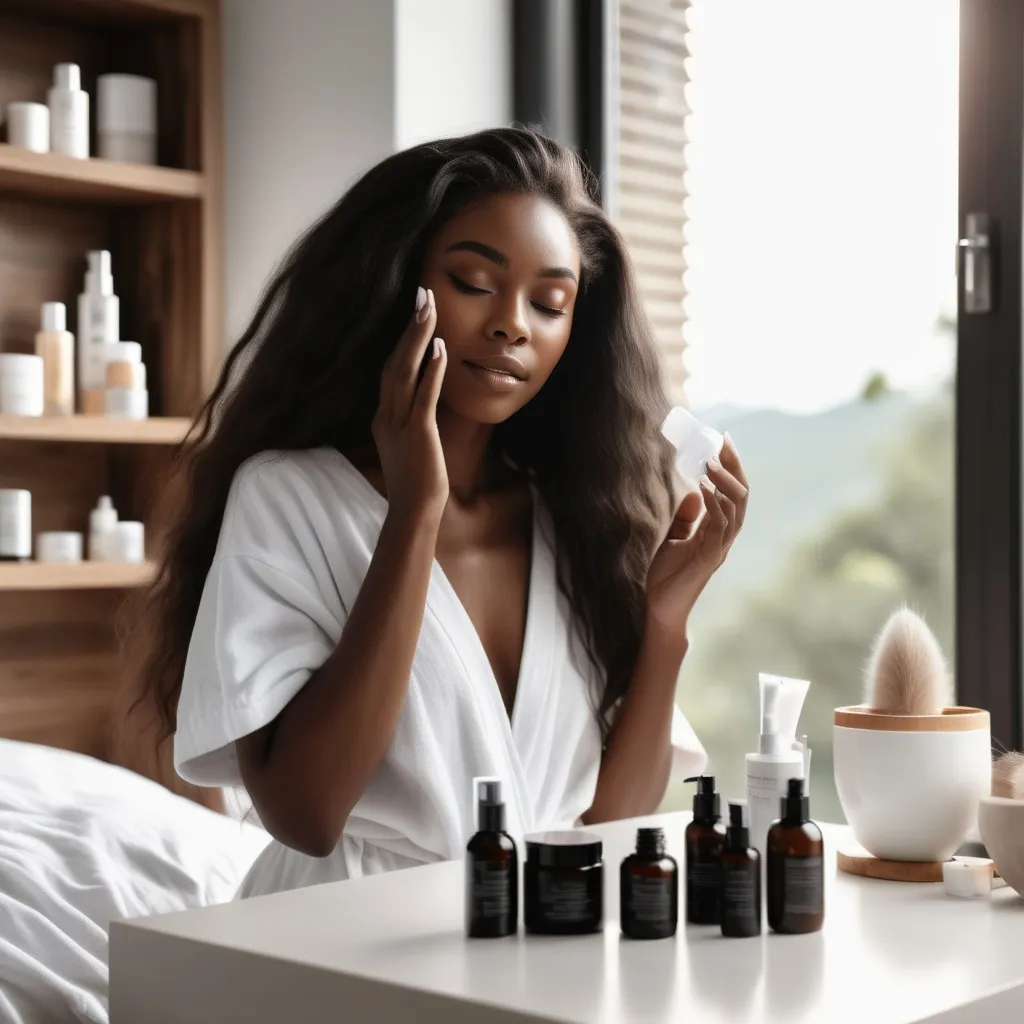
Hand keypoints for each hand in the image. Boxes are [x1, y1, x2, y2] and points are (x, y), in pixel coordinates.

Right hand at [372, 286, 448, 520]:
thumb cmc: (417, 482)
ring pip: (404, 372)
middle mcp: (386, 415)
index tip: (415, 310)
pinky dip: (431, 372)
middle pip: (394, 361)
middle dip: (408, 326)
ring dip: (417, 338)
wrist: (414, 512)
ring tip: (428, 308)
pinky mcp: (418, 436)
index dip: (402, 338)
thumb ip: (413, 418)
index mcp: (384, 416)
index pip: (392, 368)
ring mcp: (399, 425)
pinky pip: (423, 398)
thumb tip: (425, 398)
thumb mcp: (410, 444)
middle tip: (422, 294)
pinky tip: (440, 348)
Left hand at [645, 434, 748, 640]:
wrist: (656, 608)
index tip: (723, 440)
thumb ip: (685, 518)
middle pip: (740, 496)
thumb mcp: (672, 539)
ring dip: (724, 482)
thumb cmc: (664, 577)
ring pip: (735, 509)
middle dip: (735, 467)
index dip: (731, 466)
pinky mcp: (709, 560)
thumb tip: (693, 492)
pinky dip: (715, 505)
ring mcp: (719, 548)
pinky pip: (720, 528)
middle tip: (724, 443)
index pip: (732, 492)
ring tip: (711, 462)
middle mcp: (723, 537)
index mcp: (715, 530)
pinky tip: (704, 489)